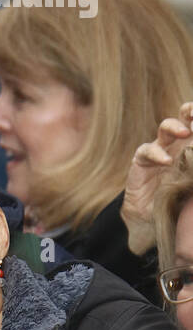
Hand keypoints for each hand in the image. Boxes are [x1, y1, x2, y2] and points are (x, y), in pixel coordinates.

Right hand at [121, 103, 192, 254]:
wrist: (150, 218)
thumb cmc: (176, 201)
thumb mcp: (192, 185)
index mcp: (191, 145)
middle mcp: (177, 144)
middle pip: (183, 117)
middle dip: (190, 111)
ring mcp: (159, 150)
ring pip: (166, 128)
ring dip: (176, 126)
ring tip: (186, 132)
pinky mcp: (141, 161)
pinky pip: (147, 151)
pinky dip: (157, 154)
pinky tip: (166, 162)